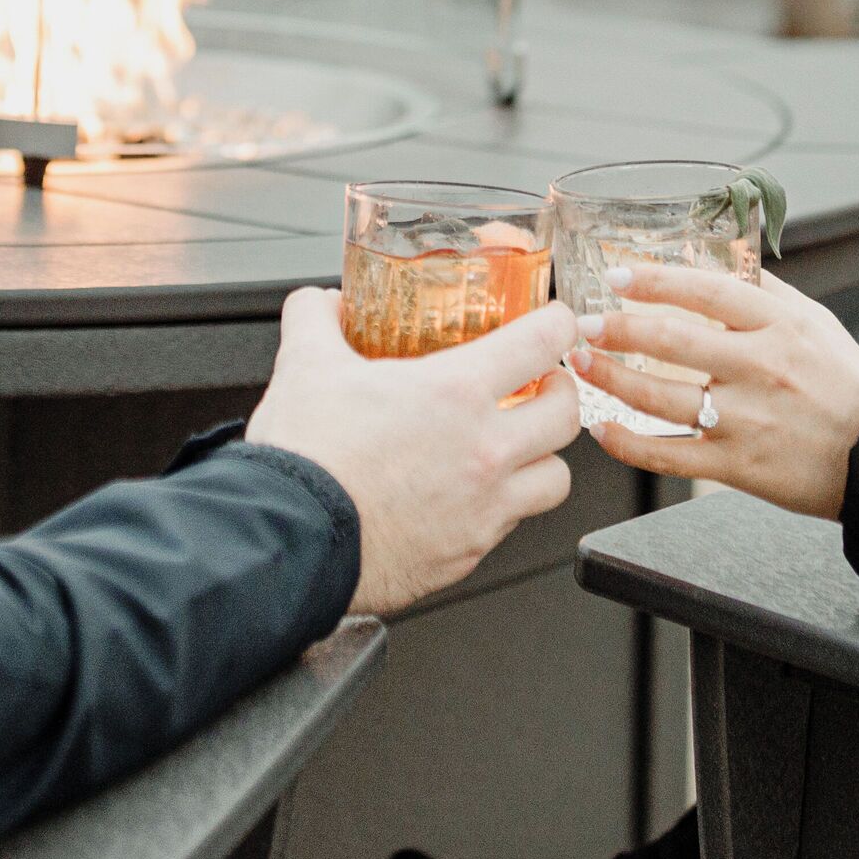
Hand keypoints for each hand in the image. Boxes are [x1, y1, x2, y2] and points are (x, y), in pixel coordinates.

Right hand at [245, 290, 580, 616]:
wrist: (290, 539)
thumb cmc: (305, 458)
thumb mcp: (305, 364)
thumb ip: (317, 319)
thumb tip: (322, 304)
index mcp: (454, 394)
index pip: (542, 343)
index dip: (558, 324)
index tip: (555, 323)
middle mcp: (483, 452)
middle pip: (568, 416)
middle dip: (561, 394)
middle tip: (541, 387)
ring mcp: (482, 509)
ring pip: (555, 480)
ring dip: (543, 459)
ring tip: (519, 450)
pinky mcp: (466, 554)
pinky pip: (508, 527)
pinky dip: (499, 508)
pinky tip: (467, 497)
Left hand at [574, 264, 858, 518]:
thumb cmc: (847, 387)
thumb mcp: (816, 323)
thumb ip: (767, 292)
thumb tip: (722, 259)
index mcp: (779, 328)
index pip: (707, 293)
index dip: (657, 281)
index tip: (619, 276)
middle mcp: (760, 370)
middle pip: (673, 343)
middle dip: (618, 330)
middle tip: (584, 322)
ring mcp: (746, 421)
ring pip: (661, 399)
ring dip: (611, 379)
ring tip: (581, 364)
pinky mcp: (737, 467)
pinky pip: (669, 455)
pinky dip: (628, 444)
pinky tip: (602, 429)